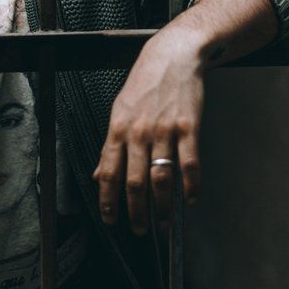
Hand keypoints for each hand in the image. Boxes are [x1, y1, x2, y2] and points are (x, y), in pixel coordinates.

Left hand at [92, 31, 203, 234]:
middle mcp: (139, 132)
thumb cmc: (144, 84)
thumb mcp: (119, 111)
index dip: (108, 200)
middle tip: (138, 231)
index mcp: (118, 129)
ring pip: (161, 179)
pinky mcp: (188, 127)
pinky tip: (190, 201)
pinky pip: (189, 164)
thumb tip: (98, 174)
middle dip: (135, 212)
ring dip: (163, 208)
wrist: (172, 57)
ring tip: (165, 226)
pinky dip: (190, 187)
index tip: (109, 220)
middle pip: (134, 182)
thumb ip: (111, 145)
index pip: (108, 172)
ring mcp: (164, 131)